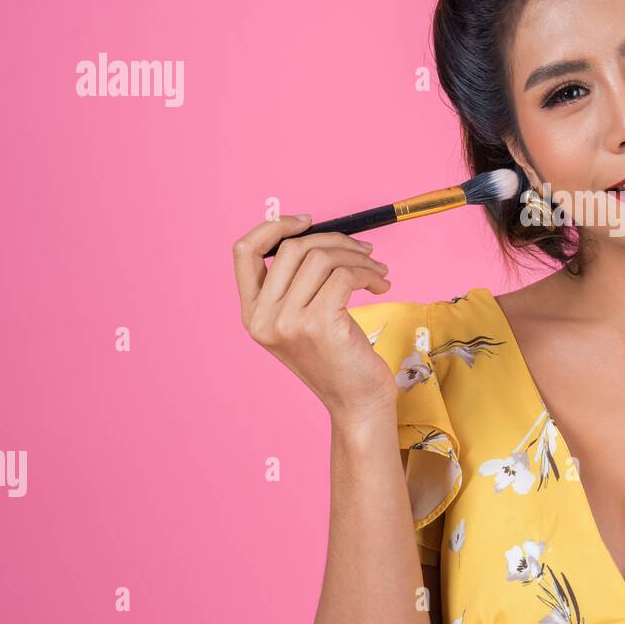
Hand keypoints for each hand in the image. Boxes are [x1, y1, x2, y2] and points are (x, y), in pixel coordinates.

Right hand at [232, 215, 396, 427]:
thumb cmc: (338, 358)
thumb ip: (297, 284)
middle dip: (334, 240)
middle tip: (364, 251)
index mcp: (252, 314)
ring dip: (358, 258)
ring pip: (322, 258)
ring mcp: (288, 322)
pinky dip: (368, 273)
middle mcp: (263, 318)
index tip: (307, 221)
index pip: (244, 252)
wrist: (357, 402)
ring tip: (378, 272)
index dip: (273, 227)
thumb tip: (318, 233)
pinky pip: (345, 275)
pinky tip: (381, 286)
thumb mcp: (303, 320)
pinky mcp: (319, 325)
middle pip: (292, 248)